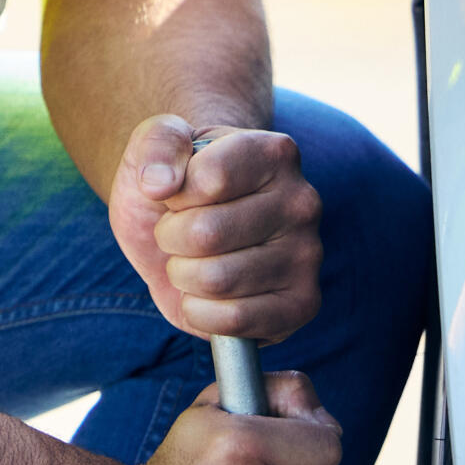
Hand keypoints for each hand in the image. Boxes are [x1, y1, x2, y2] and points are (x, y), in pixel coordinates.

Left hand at [110, 116, 322, 343]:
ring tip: (196, 259)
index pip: (206, 181)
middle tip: (182, 232)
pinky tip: (208, 294)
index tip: (179, 192)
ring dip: (183, 276)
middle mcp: (302, 202)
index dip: (172, 195)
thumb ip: (156, 144)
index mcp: (274, 153)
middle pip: (205, 235)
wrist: (192, 228)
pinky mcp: (302, 304)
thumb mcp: (156, 144)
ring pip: (215, 281)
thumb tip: (160, 184)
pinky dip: (200, 312)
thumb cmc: (177, 184)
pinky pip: (233, 320)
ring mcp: (308, 256)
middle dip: (171, 239)